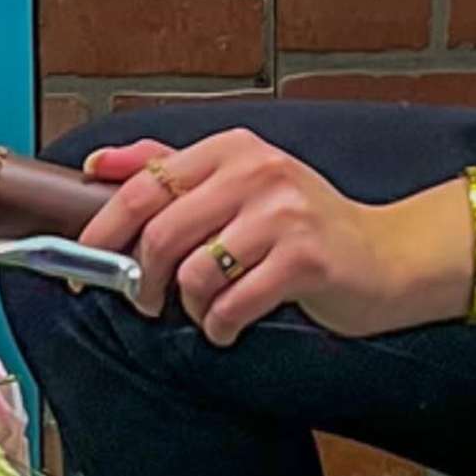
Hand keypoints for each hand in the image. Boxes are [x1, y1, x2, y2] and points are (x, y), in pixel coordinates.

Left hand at [81, 133, 473, 343]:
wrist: (388, 257)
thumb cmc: (308, 226)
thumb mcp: (240, 183)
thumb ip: (171, 169)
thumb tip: (99, 165)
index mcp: (234, 149)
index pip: (145, 182)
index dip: (105, 226)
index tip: (87, 257)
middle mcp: (259, 171)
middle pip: (162, 232)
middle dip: (143, 279)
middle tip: (148, 300)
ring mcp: (284, 214)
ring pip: (196, 273)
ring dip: (190, 307)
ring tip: (207, 311)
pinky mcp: (306, 259)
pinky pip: (233, 304)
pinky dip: (220, 326)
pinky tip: (231, 325)